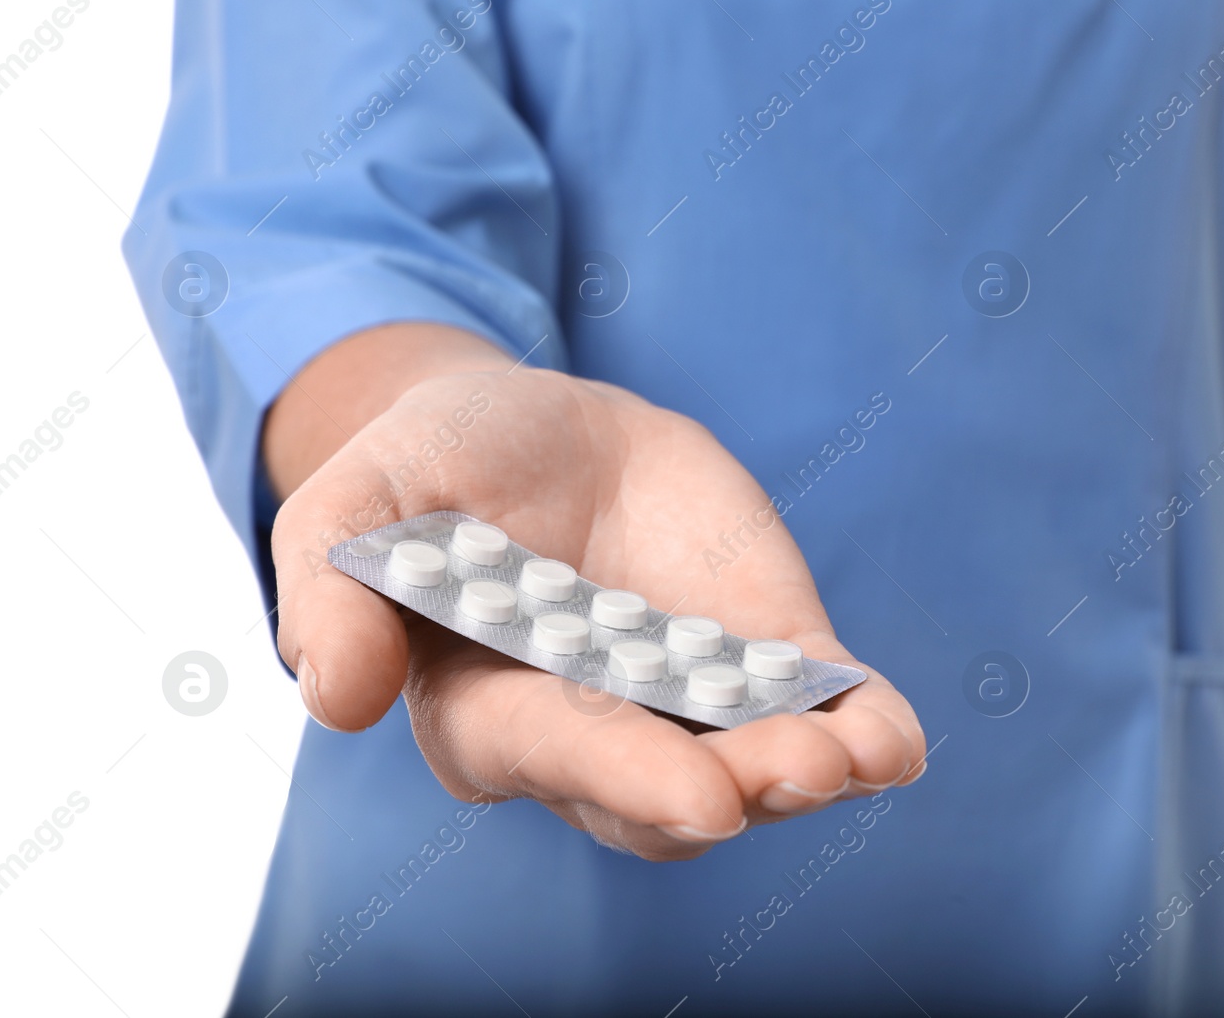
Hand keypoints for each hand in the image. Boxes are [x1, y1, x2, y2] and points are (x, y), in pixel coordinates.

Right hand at [267, 325, 926, 859]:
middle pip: (667, 789)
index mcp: (492, 710)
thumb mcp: (360, 502)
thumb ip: (332, 588)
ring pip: (750, 764)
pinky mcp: (759, 654)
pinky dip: (861, 726)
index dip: (626, 776)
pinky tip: (891, 735)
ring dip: (808, 768)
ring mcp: (689, 701)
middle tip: (795, 771)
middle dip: (731, 786)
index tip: (698, 796)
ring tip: (855, 752)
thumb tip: (335, 693)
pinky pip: (815, 706)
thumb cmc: (435, 471)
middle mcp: (599, 732)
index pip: (558, 757)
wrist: (541, 428)